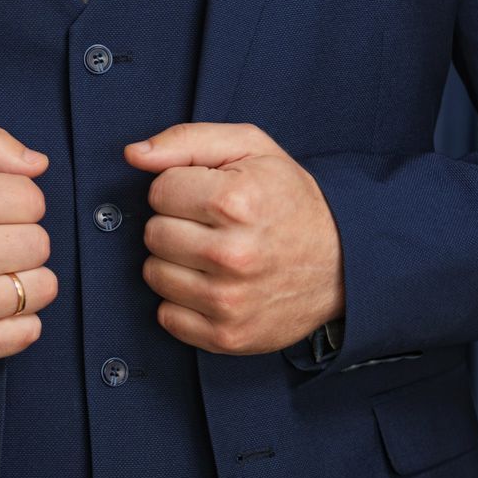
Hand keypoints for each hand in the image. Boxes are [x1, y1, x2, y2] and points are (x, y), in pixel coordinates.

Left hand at [122, 122, 343, 355]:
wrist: (343, 263)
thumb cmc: (290, 200)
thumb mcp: (250, 149)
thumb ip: (187, 141)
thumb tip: (134, 155)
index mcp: (236, 201)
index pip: (159, 191)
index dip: (181, 188)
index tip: (209, 196)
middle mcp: (231, 254)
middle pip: (153, 234)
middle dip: (176, 224)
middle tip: (212, 226)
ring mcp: (229, 301)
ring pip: (154, 275)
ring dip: (176, 263)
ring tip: (213, 255)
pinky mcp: (227, 337)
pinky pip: (167, 317)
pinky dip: (183, 302)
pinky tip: (213, 285)